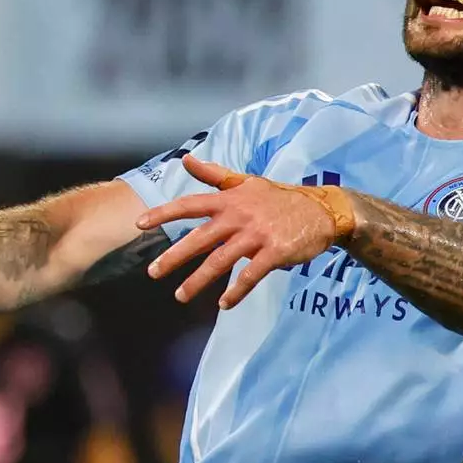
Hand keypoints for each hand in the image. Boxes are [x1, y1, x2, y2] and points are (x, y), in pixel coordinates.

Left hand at [139, 155, 354, 308]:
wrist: (322, 210)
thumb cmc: (280, 198)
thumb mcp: (247, 182)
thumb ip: (214, 174)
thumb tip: (185, 158)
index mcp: (230, 199)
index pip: (190, 204)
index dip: (163, 213)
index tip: (139, 224)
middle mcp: (239, 216)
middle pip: (200, 237)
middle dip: (174, 256)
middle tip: (153, 272)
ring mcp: (257, 234)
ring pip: (221, 260)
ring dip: (198, 280)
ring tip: (180, 296)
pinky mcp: (275, 251)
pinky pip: (250, 275)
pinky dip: (236, 291)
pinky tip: (224, 304)